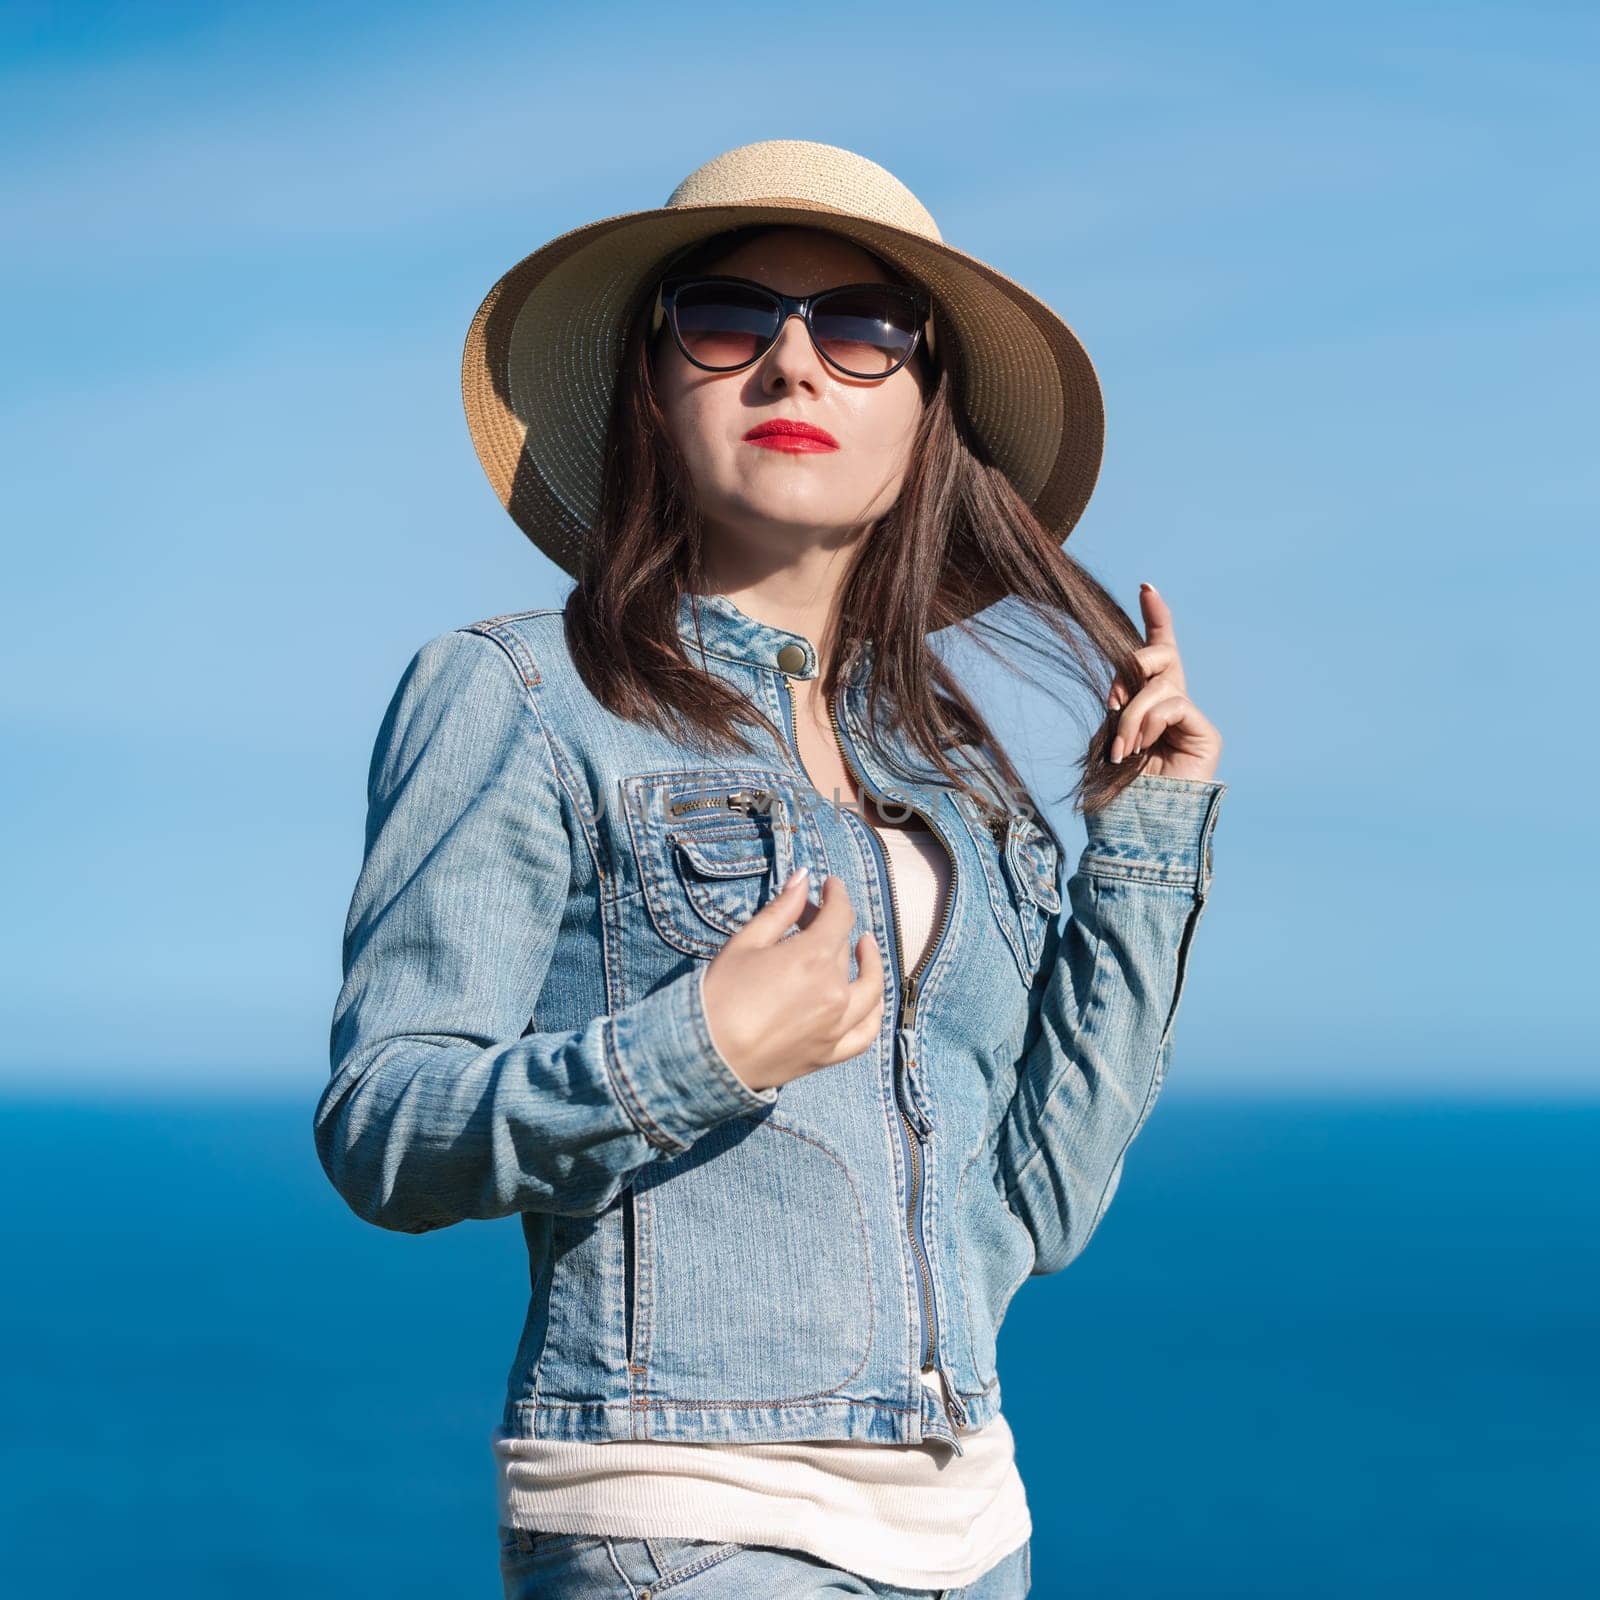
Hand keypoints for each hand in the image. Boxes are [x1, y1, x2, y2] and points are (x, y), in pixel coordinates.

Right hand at [701, 870, 884, 1092]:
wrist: (705, 1055)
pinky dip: (874, 1012)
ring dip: (871, 963)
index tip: (830, 886)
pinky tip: (871, 998)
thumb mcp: (745, 943)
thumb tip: (804, 878)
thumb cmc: (719, 995)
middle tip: (808, 918)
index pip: (840, 915)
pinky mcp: (830, 1053)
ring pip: (870, 988)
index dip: (837, 895)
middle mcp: (834, 990)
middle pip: (844, 948)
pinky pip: (866, 1032)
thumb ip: (781, 910)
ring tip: (864, 948)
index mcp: (813, 957)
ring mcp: (837, 1025)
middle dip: (830, 925)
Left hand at [1106, 583, 1222, 783]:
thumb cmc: (1117, 788)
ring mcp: (1190, 718)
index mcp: (1146, 703)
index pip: (1157, 652)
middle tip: (1113, 702)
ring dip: (1131, 715)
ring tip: (1122, 749)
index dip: (1155, 618)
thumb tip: (1122, 685)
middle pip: (1162, 655)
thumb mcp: (1109, 734)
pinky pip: (1173, 704)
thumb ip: (1120, 702)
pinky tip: (1141, 748)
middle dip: (1134, 664)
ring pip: (1160, 685)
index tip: (1146, 587)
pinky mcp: (1205, 733)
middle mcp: (1172, 705)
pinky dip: (1148, 722)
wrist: (1135, 826)